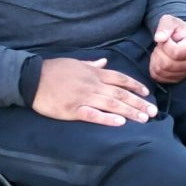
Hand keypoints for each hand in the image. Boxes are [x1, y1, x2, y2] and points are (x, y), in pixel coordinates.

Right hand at [32, 58, 155, 125]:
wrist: (31, 78)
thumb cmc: (53, 70)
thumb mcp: (75, 63)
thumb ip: (92, 64)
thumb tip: (105, 62)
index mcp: (94, 73)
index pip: (121, 79)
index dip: (135, 86)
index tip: (147, 93)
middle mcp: (93, 85)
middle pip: (121, 94)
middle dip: (139, 103)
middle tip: (154, 112)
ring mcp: (83, 97)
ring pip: (112, 104)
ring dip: (129, 111)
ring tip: (144, 119)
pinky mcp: (72, 110)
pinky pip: (93, 115)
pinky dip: (107, 119)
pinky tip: (120, 123)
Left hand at [149, 15, 185, 83]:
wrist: (183, 39)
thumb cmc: (178, 30)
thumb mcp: (171, 21)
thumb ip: (165, 26)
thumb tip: (159, 38)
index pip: (175, 53)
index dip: (165, 45)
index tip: (167, 38)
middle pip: (167, 64)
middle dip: (159, 52)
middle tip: (162, 45)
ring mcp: (185, 73)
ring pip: (161, 71)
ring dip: (156, 59)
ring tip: (161, 51)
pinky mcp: (176, 79)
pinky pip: (158, 77)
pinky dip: (154, 68)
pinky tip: (159, 59)